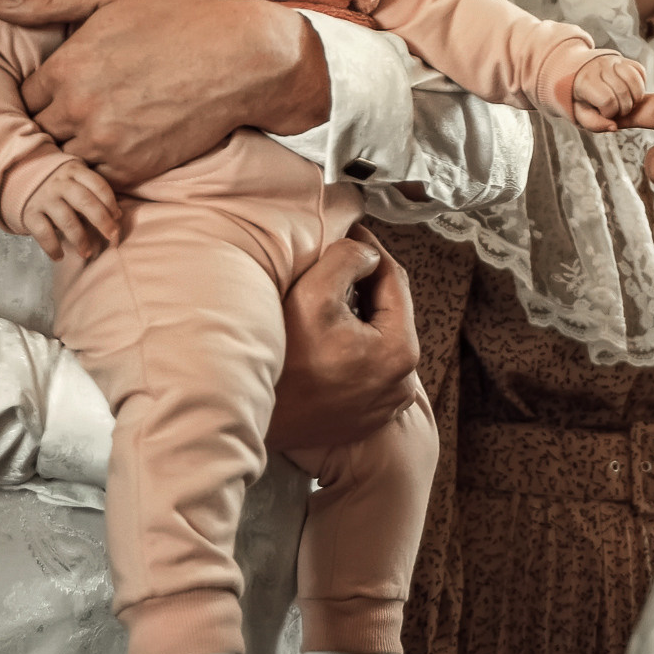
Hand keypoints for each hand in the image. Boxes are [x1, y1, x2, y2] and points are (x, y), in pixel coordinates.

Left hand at [0, 0, 329, 188]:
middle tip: (75, 112)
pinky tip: (117, 147)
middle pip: (38, 131)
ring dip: (72, 149)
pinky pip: (95, 179)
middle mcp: (78, 109)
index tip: (56, 90)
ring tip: (96, 131)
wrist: (243, 58)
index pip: (23, 97)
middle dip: (51, 122)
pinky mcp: (134, 168)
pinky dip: (98, 168)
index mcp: (66, 67)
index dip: (39, 94)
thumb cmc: (180, 17)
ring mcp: (105, 143)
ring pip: (62, 159)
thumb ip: (50, 1)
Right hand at [18, 160, 120, 261]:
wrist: (23, 179)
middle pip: (85, 201)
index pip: (97, 185)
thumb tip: (116, 217)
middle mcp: (59, 183)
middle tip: (111, 236)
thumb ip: (93, 192)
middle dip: (101, 220)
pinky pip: (43, 232)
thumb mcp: (75, 178)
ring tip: (86, 253)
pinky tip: (60, 256)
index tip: (117, 217)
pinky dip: (52, 247)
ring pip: (66, 220)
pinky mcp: (29, 213)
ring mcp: (43, 198)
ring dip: (79, 239)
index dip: (110, 202)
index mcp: (74, 171)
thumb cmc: (61, 184)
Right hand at [269, 229, 420, 450]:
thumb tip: (367, 253)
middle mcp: (403, 382)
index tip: (351, 232)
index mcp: (400, 351)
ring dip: (360, 313)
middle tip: (336, 262)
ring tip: (329, 296)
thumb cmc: (280, 362)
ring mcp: (387, 403)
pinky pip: (369, 365)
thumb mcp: (312, 294)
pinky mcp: (369, 415)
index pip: (394, 279)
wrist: (250, 421)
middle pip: (389, 310)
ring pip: (379, 337)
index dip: (370, 250)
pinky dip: (355, 344)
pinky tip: (327, 334)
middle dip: (364, 283)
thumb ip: (347, 259)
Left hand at [571, 53, 648, 131]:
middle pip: (622, 91)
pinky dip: (640, 85)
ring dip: (635, 97)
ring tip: (627, 103)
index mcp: (584, 81)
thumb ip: (594, 124)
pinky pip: (640, 71)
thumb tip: (614, 127)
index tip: (604, 113)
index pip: (607, 100)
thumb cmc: (581, 98)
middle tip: (617, 111)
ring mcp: (612, 61)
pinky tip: (631, 92)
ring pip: (633, 79)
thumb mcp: (580, 114)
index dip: (609, 112)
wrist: (578, 75)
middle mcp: (599, 67)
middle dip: (624, 108)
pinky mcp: (624, 59)